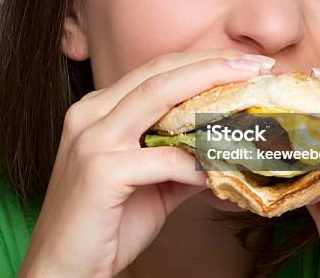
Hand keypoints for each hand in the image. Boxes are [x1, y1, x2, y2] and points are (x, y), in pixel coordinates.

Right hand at [19, 50, 274, 277]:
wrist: (62, 268)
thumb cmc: (105, 225)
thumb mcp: (150, 185)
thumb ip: (181, 161)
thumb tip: (225, 150)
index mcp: (97, 110)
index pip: (154, 72)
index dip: (200, 62)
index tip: (243, 63)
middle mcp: (89, 114)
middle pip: (158, 73)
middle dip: (212, 64)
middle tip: (257, 65)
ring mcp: (91, 139)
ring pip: (157, 97)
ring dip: (209, 90)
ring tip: (249, 93)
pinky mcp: (99, 170)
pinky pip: (160, 158)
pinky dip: (193, 162)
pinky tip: (216, 171)